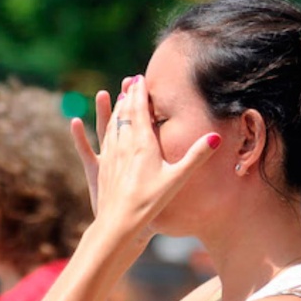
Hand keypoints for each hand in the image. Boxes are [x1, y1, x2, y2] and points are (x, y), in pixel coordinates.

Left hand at [70, 75, 220, 242]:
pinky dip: (95, 129)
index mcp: (143, 144)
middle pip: (124, 113)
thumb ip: (196, 156)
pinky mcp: (101, 167)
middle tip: (131, 81)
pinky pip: (98, 141)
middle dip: (128, 95)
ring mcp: (110, 155)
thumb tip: (216, 137)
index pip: (140, 111)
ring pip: (111, 125)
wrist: (120, 222)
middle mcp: (124, 145)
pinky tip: (84, 123)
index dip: (140, 93)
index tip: (141, 78)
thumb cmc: (151, 201)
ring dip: (115, 108)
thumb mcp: (178, 178)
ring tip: (118, 97)